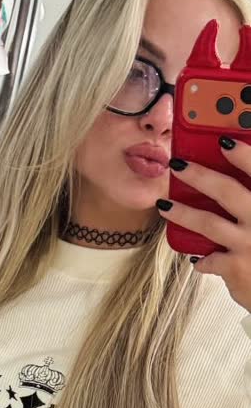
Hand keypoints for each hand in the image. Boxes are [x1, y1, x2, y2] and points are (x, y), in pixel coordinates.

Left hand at [159, 140, 250, 313]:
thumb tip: (229, 173)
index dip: (244, 154)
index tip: (223, 140)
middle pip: (226, 191)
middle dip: (198, 175)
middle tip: (178, 165)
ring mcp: (249, 242)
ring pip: (208, 223)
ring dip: (183, 213)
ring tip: (164, 205)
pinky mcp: (236, 267)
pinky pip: (209, 259)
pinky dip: (203, 260)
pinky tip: (197, 260)